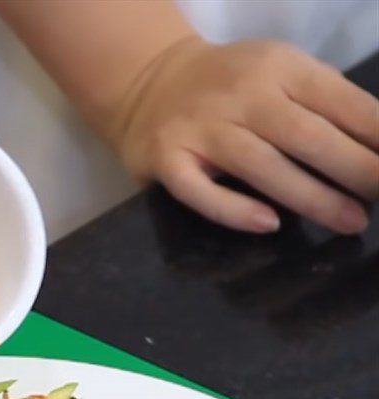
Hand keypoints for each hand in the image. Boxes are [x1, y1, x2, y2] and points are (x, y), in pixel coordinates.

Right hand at [110, 38, 378, 233]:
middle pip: (306, 136)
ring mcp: (201, 129)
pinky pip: (200, 192)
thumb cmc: (228, 85)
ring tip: (349, 221)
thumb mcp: (277, 73)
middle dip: (354, 169)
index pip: (339, 102)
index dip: (376, 135)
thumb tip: (376, 146)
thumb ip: (319, 103)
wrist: (149, 84)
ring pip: (261, 165)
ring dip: (311, 196)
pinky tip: (268, 224)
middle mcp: (241, 95)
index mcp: (279, 67)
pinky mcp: (168, 160)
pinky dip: (234, 210)